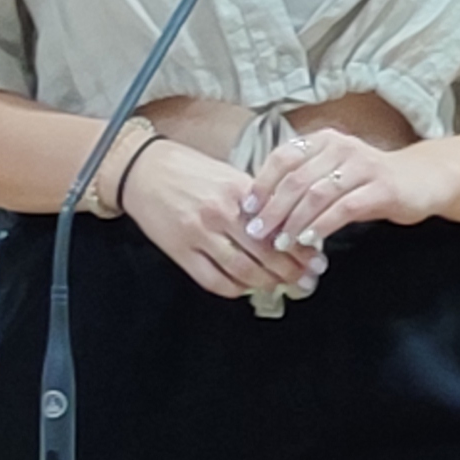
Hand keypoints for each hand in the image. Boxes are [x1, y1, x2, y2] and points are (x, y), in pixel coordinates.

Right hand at [122, 137, 316, 300]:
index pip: (278, 226)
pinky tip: (246, 288)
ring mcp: (199, 235)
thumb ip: (256, 199)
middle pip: (265, 253)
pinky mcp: (180, 251)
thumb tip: (288, 225)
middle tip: (307, 281)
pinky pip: (213, 281)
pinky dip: (234, 289)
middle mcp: (220, 213)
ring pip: (243, 271)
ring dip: (267, 283)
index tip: (315, 259)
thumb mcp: (228, 175)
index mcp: (238, 191)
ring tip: (282, 287)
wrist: (143, 170)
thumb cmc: (189, 170)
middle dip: (291, 271)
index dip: (300, 247)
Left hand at [245, 127, 449, 254]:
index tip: (247, 209)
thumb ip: (303, 182)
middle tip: (258, 233)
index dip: (262, 184)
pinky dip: (322, 226)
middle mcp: (342, 147)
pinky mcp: (381, 188)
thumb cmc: (370, 181)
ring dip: (295, 221)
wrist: (421, 179)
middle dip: (273, 209)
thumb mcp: (334, 173)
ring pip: (317, 194)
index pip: (283, 158)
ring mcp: (363, 166)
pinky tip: (310, 241)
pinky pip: (344, 208)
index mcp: (324, 140)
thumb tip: (263, 208)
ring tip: (281, 242)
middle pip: (296, 179)